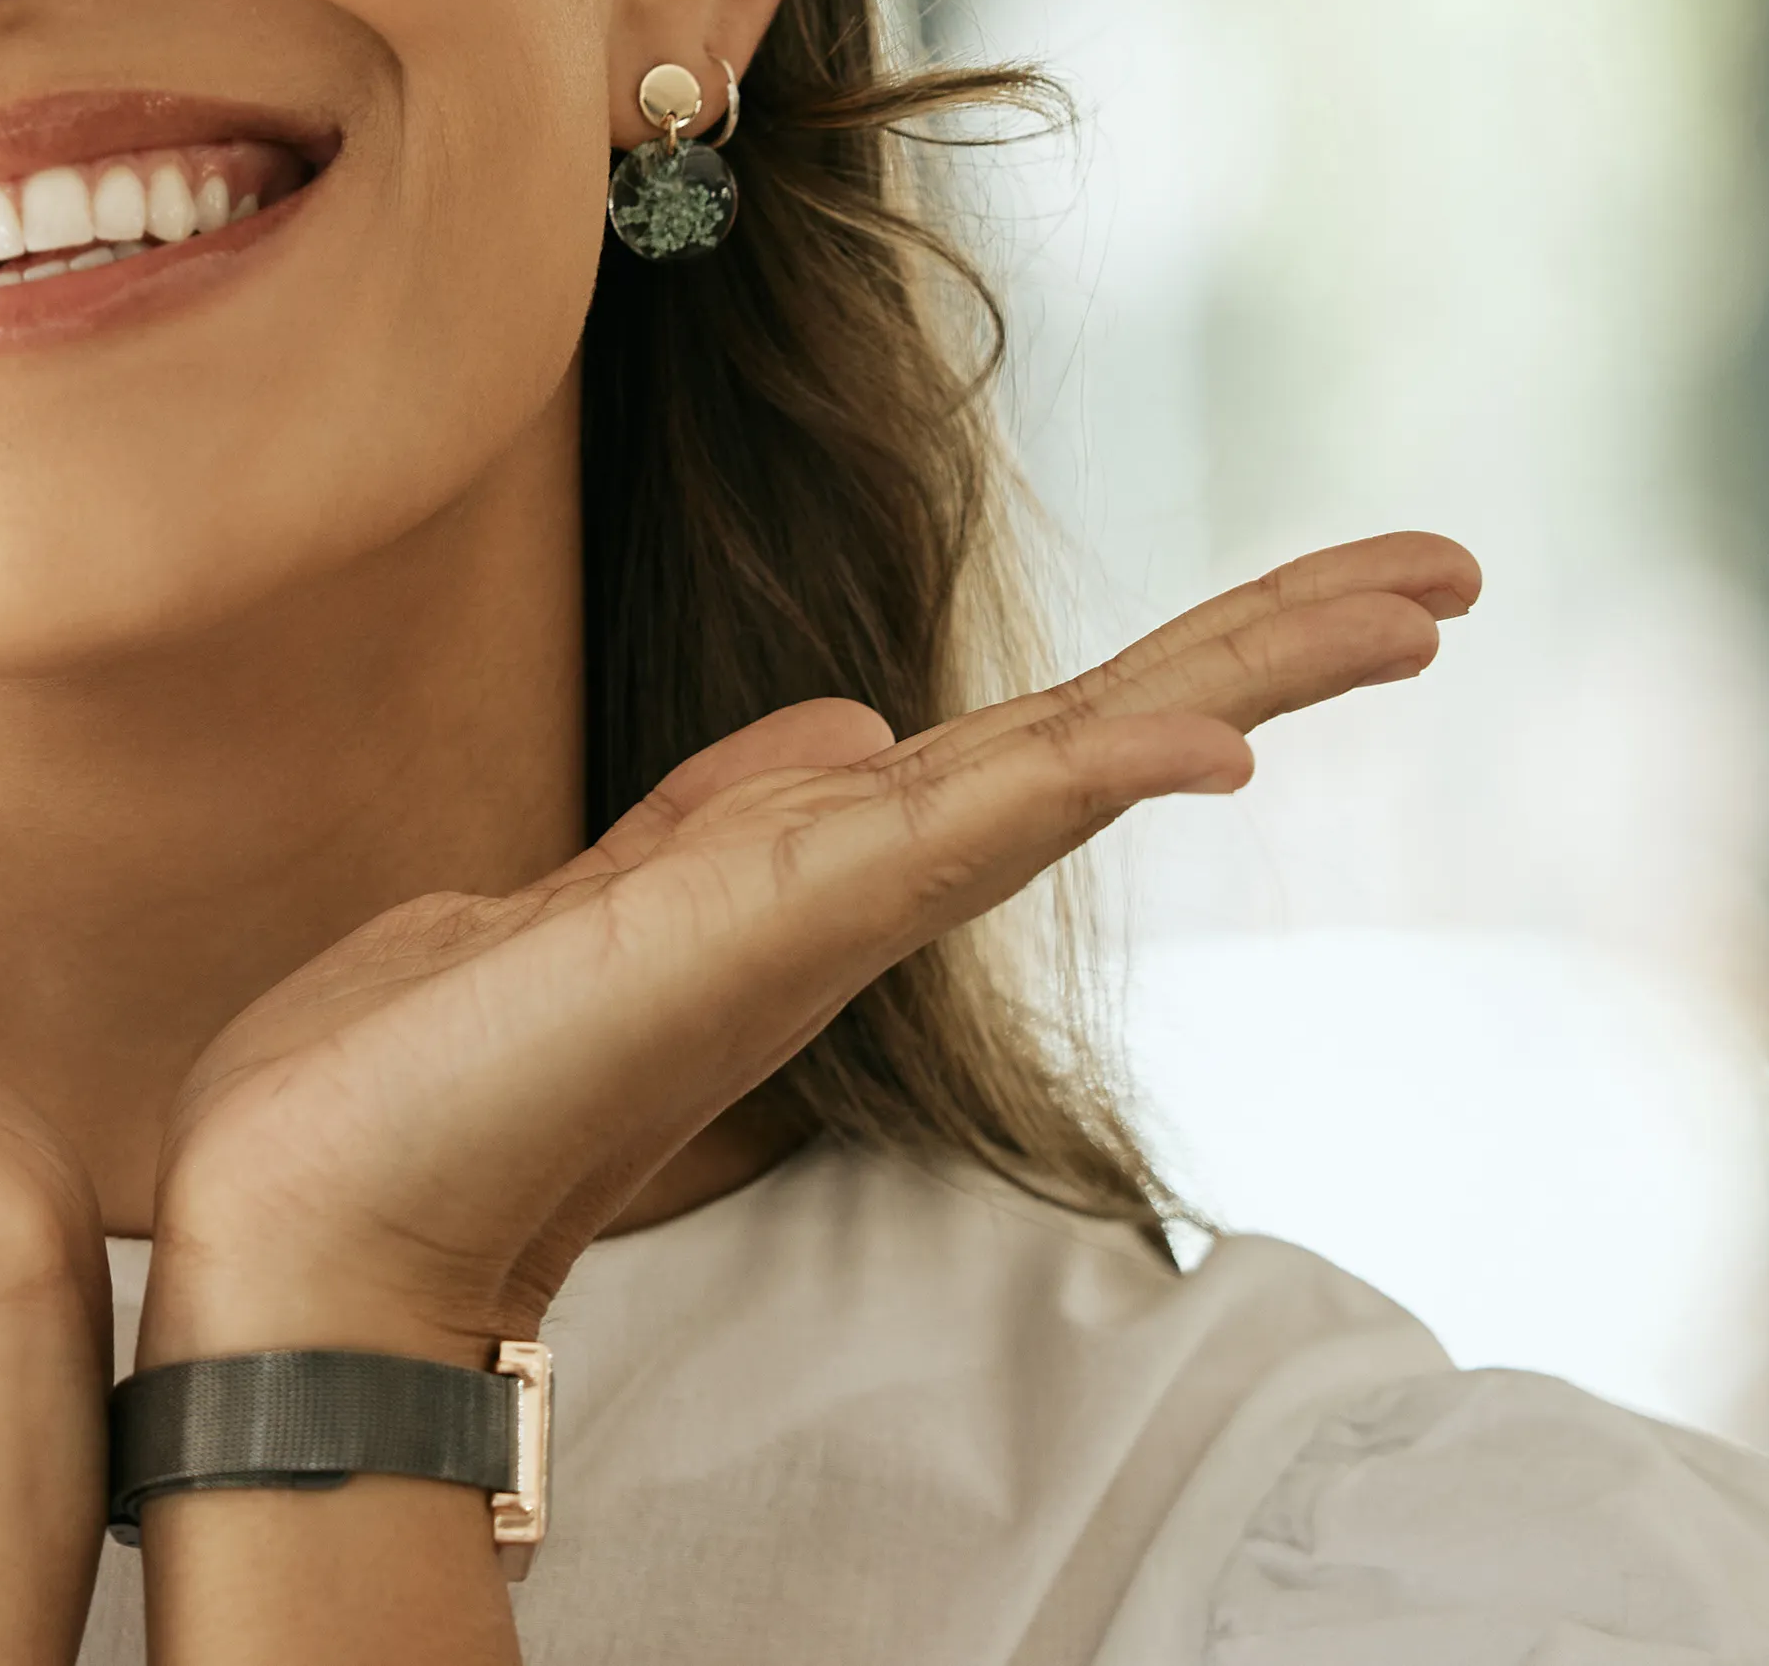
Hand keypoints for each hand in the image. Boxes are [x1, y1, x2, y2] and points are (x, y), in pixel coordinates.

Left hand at [141, 533, 1476, 1360]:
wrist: (315, 1198)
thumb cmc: (433, 1067)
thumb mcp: (604, 888)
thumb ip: (727, 810)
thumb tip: (846, 726)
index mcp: (830, 862)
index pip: (1053, 733)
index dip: (1197, 660)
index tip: (1343, 591)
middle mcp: (864, 884)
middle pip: (1114, 734)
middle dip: (1283, 645)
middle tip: (1453, 571)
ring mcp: (835, 904)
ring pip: (1083, 758)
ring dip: (1253, 672)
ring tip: (1414, 602)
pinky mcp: (777, 917)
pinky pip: (969, 826)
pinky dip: (1098, 777)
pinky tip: (1214, 743)